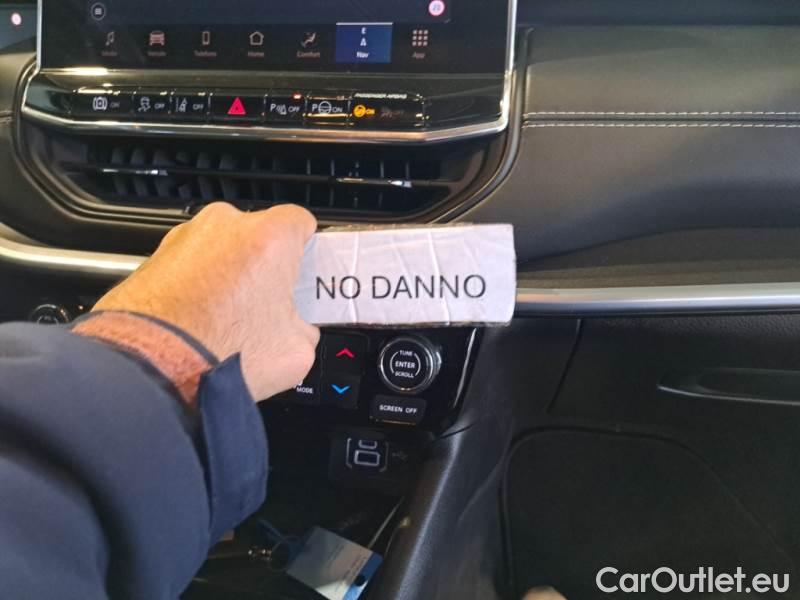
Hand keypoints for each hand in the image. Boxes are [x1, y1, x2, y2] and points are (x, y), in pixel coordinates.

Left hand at [94, 203, 319, 399]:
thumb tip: (297, 328)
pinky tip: (200, 322)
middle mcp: (226, 226)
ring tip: (229, 320)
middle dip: (266, 268)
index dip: (307, 251)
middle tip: (270, 307)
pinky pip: (191, 266)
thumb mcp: (296, 351)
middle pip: (260, 237)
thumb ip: (305, 326)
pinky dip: (198, 286)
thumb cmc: (218, 352)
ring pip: (223, 251)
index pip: (302, 222)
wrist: (150, 368)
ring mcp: (187, 238)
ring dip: (231, 276)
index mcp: (270, 236)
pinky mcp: (156, 257)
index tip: (306, 275)